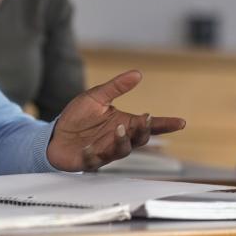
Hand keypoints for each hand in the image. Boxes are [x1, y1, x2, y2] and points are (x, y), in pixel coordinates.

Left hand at [46, 70, 185, 170]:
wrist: (54, 135)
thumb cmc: (78, 118)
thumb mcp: (96, 97)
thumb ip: (116, 87)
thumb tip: (138, 73)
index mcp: (124, 123)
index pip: (149, 125)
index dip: (165, 124)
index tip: (181, 122)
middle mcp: (118, 139)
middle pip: (140, 139)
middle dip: (144, 131)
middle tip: (144, 119)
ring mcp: (105, 152)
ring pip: (122, 151)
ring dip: (122, 141)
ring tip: (118, 128)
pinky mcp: (88, 161)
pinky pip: (94, 160)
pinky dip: (93, 154)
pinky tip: (89, 147)